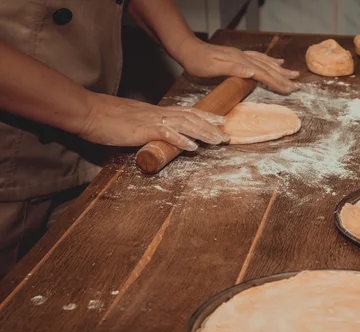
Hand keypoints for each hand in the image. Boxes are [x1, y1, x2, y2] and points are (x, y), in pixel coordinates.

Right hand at [79, 93, 228, 150]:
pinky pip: (166, 133)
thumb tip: (156, 136)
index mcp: (156, 112)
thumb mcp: (133, 123)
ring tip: (218, 140)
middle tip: (227, 134)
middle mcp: (158, 113)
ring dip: (203, 133)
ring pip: (185, 124)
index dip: (205, 116)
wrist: (88, 112)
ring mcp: (152, 120)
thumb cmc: (106, 118)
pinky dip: (181, 139)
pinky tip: (192, 147)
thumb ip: (147, 128)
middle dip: (211, 126)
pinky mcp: (143, 128)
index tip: (220, 120)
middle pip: (191, 117)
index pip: (187, 112)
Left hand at [178, 38, 300, 93]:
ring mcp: (242, 56)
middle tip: (298, 85)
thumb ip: (234, 69)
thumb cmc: (198, 62)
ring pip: (266, 63)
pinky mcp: (239, 56)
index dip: (277, 82)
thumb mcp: (213, 67)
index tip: (290, 89)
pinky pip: (260, 58)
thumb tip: (253, 72)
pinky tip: (276, 62)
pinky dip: (270, 61)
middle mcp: (244, 57)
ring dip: (281, 70)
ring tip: (293, 74)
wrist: (188, 49)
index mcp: (240, 62)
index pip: (263, 74)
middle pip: (269, 68)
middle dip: (284, 77)